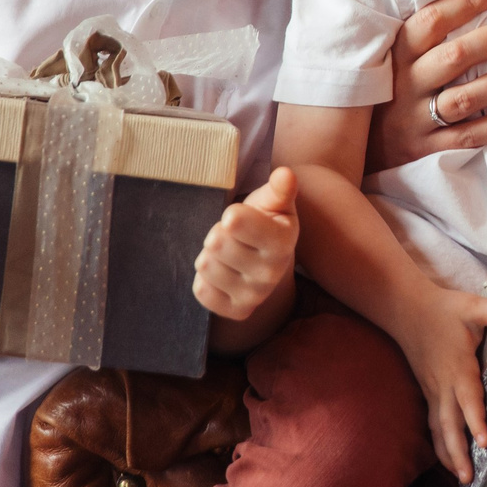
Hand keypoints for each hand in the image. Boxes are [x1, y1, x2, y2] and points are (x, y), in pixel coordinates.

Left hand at [193, 167, 298, 320]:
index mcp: (282, 242)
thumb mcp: (273, 202)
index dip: (231, 214)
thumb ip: (279, 188)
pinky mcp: (237, 312)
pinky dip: (206, 280)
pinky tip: (223, 274)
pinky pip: (202, 291)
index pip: (234, 221)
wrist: (269, 261)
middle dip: (218, 234)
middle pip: (215, 243)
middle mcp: (272, 273)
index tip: (238, 217)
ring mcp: (255, 296)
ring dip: (211, 256)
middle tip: (233, 237)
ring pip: (205, 266)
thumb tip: (285, 175)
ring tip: (228, 254)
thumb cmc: (267, 223)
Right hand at [364, 0, 486, 172]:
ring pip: (465, 98)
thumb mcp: (396, 57)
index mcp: (398, 53)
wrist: (357, 144)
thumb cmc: (389, 89)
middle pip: (455, 57)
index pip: (432, 21)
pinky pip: (469, 136)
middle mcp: (406, 84)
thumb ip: (429, 34)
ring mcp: (416, 118)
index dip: (464, 2)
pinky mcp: (427, 148)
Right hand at [393, 286, 486, 481]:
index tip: (484, 441)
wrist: (406, 309)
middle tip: (469, 478)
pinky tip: (449, 459)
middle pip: (449, 425)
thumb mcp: (474, 305)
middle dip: (458, 452)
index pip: (468, 398)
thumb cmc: (444, 309)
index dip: (475, 420)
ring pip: (439, 429)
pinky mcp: (429, 392)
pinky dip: (440, 444)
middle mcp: (443, 385)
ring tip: (462, 479)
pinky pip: (434, 423)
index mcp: (458, 367)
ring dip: (448, 454)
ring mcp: (433, 391)